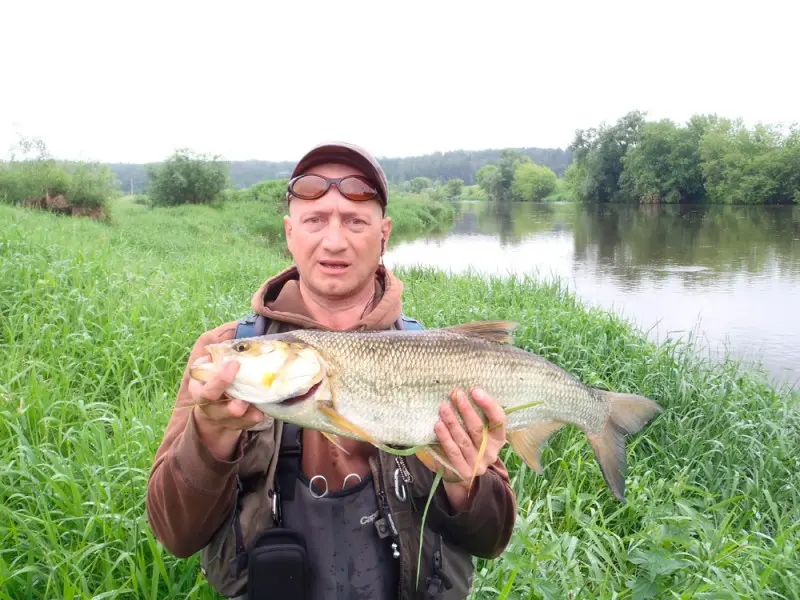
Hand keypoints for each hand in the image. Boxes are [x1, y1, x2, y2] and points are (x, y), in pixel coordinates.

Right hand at [180, 326, 263, 459]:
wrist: (215, 416)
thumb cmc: (218, 382)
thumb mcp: (214, 363)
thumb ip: (221, 344)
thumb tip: (236, 323)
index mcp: (200, 384)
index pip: (203, 380)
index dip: (218, 376)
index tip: (234, 364)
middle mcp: (207, 401)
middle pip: (210, 398)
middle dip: (223, 390)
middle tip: (239, 393)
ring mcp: (219, 415)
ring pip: (228, 416)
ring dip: (241, 411)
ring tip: (252, 407)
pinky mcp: (233, 425)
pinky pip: (242, 425)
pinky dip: (251, 419)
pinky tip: (261, 412)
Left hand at [431, 387, 506, 509]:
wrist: (464, 477)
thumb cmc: (471, 445)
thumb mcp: (480, 432)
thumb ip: (477, 416)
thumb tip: (461, 393)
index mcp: (499, 439)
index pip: (499, 420)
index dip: (488, 404)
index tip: (474, 390)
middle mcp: (491, 453)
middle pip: (478, 429)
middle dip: (465, 410)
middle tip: (455, 394)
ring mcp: (477, 464)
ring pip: (464, 440)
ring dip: (452, 422)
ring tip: (443, 407)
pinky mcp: (463, 472)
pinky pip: (453, 453)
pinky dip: (445, 438)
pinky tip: (438, 425)